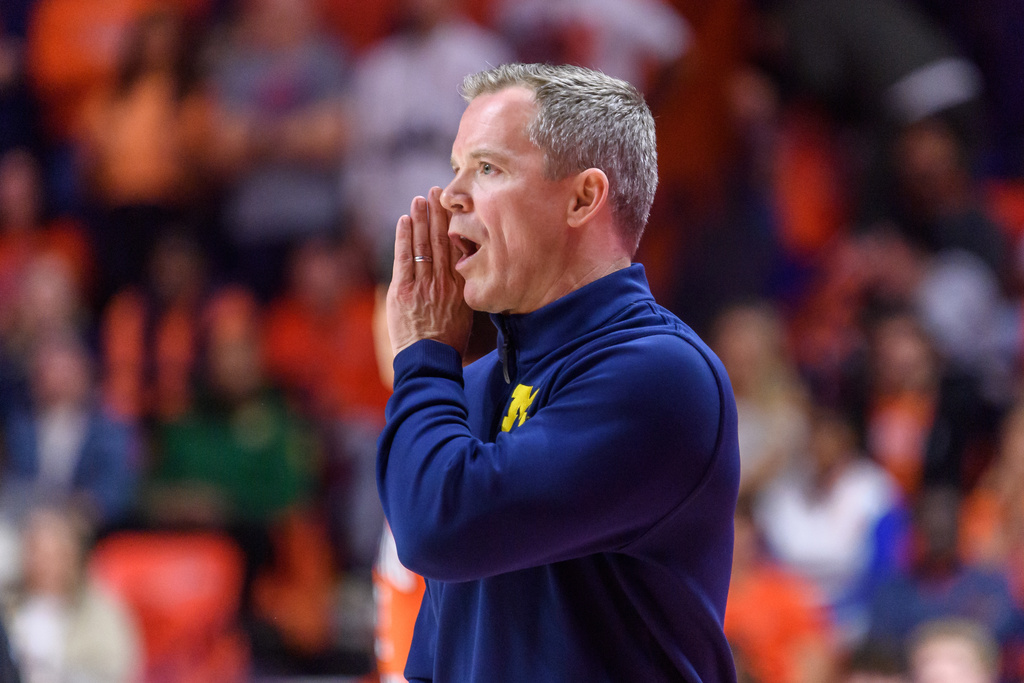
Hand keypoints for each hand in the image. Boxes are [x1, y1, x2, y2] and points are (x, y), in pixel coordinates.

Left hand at [387, 187, 472, 356]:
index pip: (457, 248)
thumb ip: (462, 288)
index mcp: (460, 286)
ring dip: (421, 219)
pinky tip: (405, 220)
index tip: (452, 207)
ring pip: (423, 244)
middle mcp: (444, 281)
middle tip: (436, 191)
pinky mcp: (404, 290)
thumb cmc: (448, 341)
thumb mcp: (464, 312)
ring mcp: (424, 285)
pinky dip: (404, 237)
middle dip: (438, 213)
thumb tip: (462, 270)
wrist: (430, 360)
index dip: (453, 224)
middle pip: (442, 240)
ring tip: (420, 199)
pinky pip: (404, 257)